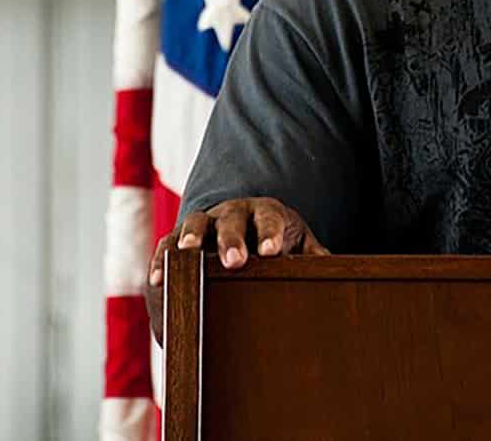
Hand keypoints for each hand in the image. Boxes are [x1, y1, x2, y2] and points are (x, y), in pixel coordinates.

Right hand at [144, 197, 328, 344]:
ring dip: (192, 238)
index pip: (269, 217)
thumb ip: (312, 255)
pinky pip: (167, 245)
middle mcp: (232, 212)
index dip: (270, 233)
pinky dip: (162, 260)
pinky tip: (158, 279)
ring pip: (195, 224)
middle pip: (231, 220)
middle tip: (236, 260)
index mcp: (265, 212)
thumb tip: (332, 267)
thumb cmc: (274, 242)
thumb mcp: (296, 244)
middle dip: (232, 239)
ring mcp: (204, 224)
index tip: (272, 252)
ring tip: (189, 253)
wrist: (243, 235)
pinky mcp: (179, 240)